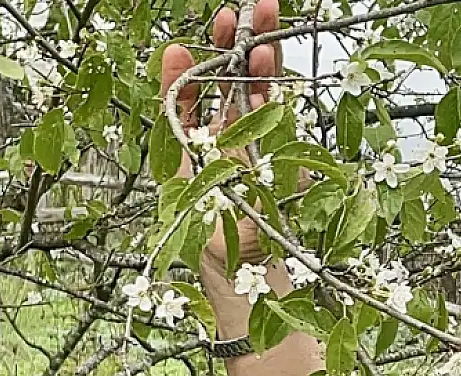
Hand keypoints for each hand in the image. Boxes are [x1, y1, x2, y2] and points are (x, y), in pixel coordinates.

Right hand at [159, 0, 283, 270]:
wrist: (239, 266)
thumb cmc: (268, 226)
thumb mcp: (287, 180)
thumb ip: (283, 144)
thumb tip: (280, 100)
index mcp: (267, 132)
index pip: (269, 83)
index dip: (269, 52)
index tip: (271, 24)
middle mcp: (238, 129)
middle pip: (239, 75)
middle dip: (244, 40)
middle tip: (249, 10)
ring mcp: (207, 138)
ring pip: (207, 86)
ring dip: (212, 53)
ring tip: (220, 21)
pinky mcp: (180, 153)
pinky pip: (175, 113)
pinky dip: (173, 84)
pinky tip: (175, 55)